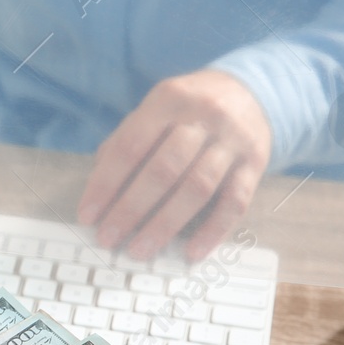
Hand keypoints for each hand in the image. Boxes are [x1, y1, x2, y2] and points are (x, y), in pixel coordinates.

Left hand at [77, 69, 270, 261]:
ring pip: (197, 188)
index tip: (87, 216)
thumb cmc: (188, 110)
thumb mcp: (156, 110)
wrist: (251, 92)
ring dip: (165, 225)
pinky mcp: (256, 162)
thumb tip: (97, 192)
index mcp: (168, 100)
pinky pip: (235, 202)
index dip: (105, 184)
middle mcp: (203, 116)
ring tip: (141, 250)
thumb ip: (125, 142)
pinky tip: (191, 252)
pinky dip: (213, 231)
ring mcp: (233, 139)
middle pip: (163, 169)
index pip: (130, 147)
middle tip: (108, 238)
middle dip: (131, 209)